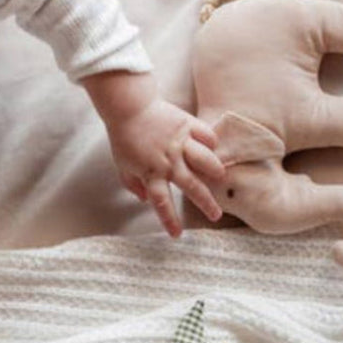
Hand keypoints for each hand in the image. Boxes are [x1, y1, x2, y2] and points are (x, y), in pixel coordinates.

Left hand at [82, 71, 224, 236]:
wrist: (128, 107)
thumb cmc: (124, 137)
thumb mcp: (122, 165)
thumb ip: (133, 184)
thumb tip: (144, 199)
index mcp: (151, 173)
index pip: (161, 202)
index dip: (170, 220)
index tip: (178, 235)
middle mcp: (168, 161)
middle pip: (191, 187)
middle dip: (206, 204)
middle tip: (216, 215)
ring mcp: (180, 142)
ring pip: (205, 160)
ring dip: (214, 170)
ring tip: (220, 177)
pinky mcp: (187, 125)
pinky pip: (205, 135)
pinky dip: (211, 141)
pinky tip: (213, 146)